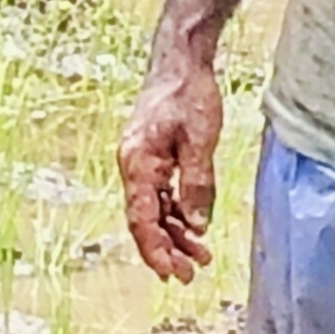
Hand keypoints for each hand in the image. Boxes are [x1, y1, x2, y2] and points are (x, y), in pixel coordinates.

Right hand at [120, 50, 225, 282]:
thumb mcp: (199, 139)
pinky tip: (195, 226)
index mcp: (137, 164)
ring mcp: (142, 162)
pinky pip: (161, 195)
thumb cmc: (188, 93)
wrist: (180, 59)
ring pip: (154, 210)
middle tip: (190, 275)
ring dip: (175, 234)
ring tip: (201, 256)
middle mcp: (134, 167)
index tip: (173, 274)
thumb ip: (197, 184)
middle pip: (145, 220)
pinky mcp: (154, 156)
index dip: (156, 251)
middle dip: (166, 250)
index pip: (142, 220)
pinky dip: (177, 213)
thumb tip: (198, 225)